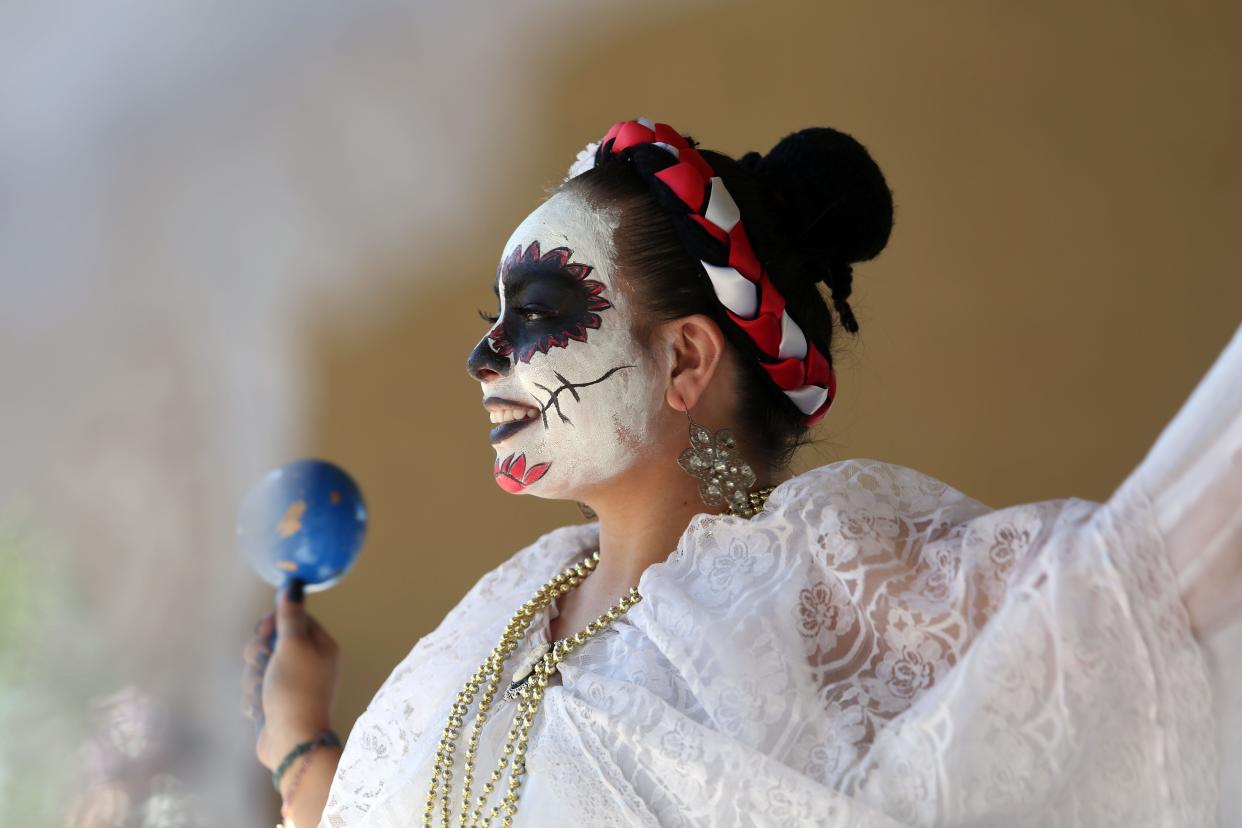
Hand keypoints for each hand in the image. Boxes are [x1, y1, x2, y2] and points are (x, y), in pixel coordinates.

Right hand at [240, 584, 340, 771]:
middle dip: (259, 653)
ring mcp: (291, 683)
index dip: (273, 623)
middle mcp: (308, 662)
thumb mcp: (293, 646)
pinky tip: (259, 707)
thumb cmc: (295, 689)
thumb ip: (290, 616)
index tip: (264, 632)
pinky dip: (253, 695)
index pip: (293, 618)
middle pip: (272, 641)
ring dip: (253, 677)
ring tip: (261, 691)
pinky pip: (255, 687)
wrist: (290, 740)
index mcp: (321, 646)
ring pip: (259, 665)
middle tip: (260, 662)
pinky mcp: (275, 701)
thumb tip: (293, 585)